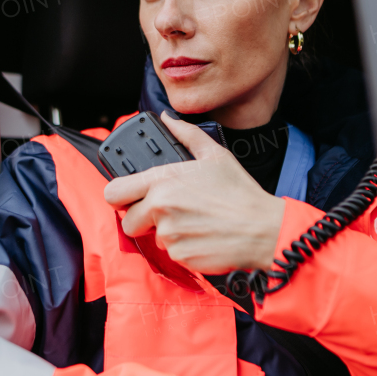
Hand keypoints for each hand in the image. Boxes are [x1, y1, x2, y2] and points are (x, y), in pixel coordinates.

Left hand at [103, 113, 286, 273]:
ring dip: (167, 233)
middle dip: (143, 220)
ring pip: (153, 238)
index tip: (129, 198)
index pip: (114, 192)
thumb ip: (186, 134)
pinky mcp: (179, 256)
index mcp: (163, 180)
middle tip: (167, 214)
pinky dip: (183, 248)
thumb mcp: (215, 155)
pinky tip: (202, 237)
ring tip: (194, 223)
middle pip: (128, 221)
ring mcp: (169, 234)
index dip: (119, 196)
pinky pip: (172, 253)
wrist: (263, 228)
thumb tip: (168, 119)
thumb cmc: (240, 193)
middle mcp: (160, 207)